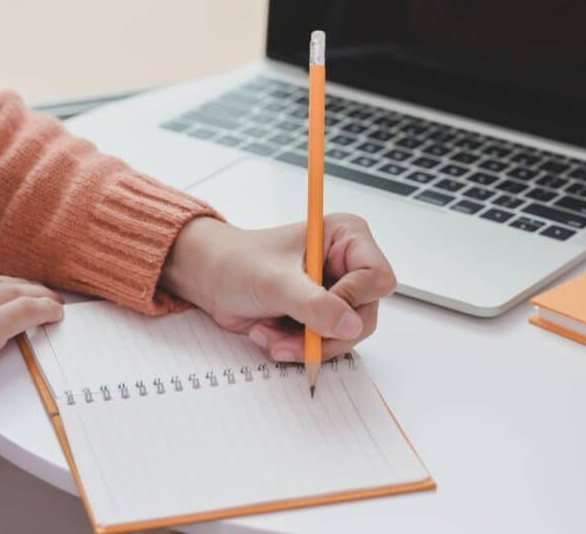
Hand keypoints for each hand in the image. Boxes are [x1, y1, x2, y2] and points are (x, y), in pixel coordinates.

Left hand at [161, 214, 396, 362]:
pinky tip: (271, 334)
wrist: (208, 277)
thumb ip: (314, 304)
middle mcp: (348, 264)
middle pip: (364, 314)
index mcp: (346, 237)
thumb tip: (351, 324)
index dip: (352, 300)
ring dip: (306, 344)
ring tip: (270, 334)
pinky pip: (327, 344)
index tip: (319, 312)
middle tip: (288, 339)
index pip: (377, 277)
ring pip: (346, 335)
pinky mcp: (322, 315)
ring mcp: (336, 292)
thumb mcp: (275, 281)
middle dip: (322, 333)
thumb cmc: (236, 261)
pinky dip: (298, 348)